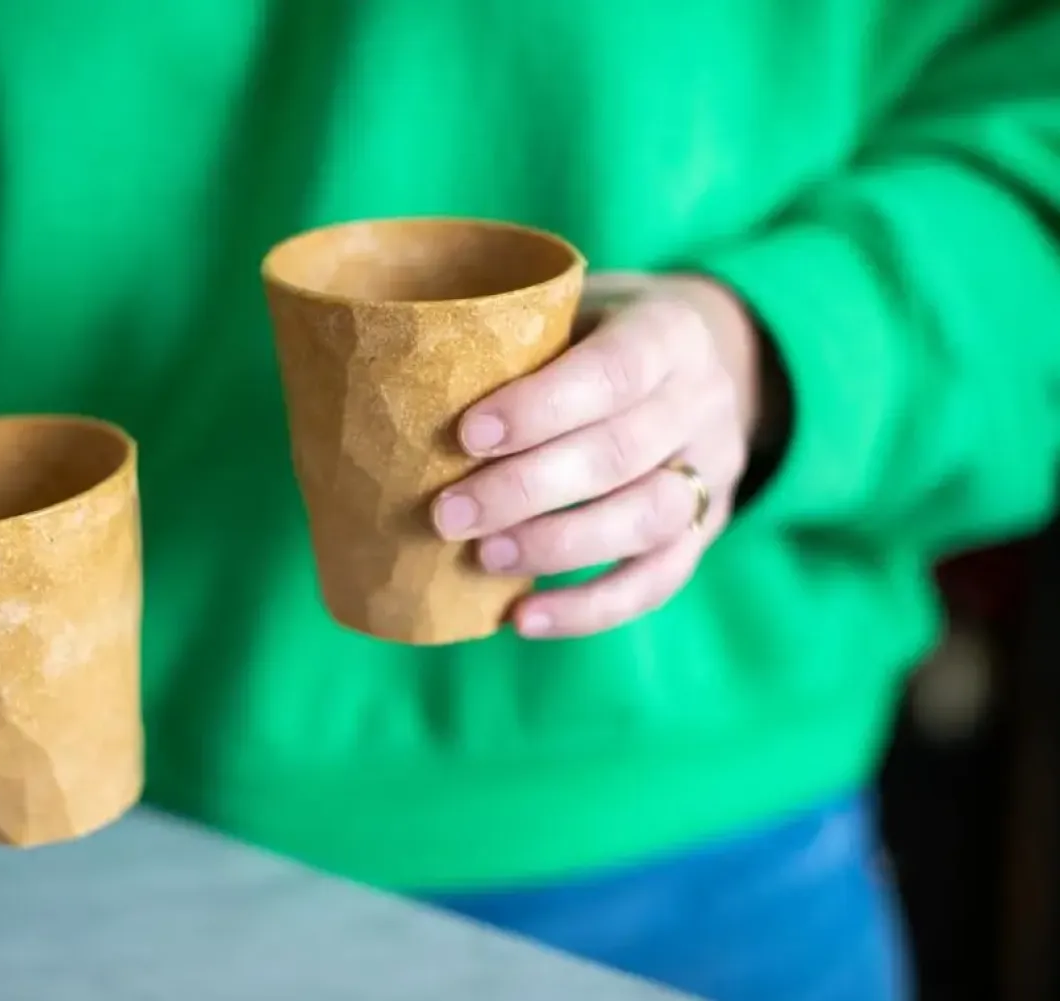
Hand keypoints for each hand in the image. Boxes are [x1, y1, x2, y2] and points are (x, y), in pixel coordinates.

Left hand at [432, 272, 768, 636]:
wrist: (706, 355)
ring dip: (555, 547)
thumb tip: (398, 386)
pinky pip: (657, 580)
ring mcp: (712, 469)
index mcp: (669, 331)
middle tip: (446, 515)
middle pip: (620, 454)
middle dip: (525, 491)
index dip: (540, 407)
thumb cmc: (597, 334)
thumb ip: (516, 341)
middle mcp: (702, 400)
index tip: (467, 436)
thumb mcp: (571, 309)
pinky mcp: (706, 529)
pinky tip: (523, 617)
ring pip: (646, 520)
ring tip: (482, 559)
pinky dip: (589, 608)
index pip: (613, 371)